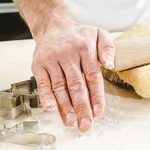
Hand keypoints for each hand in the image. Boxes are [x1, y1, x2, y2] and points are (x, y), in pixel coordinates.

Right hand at [31, 16, 114, 132]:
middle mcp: (68, 55)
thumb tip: (110, 64)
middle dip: (81, 107)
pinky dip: (46, 96)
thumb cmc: (79, 35)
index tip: (98, 112)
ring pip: (59, 87)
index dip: (96, 96)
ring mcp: (52, 60)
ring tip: (71, 122)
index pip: (92, 76)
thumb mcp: (99, 33)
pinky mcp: (39, 64)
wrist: (53, 25)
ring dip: (65, 106)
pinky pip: (42, 82)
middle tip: (85, 125)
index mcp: (85, 49)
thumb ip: (108, 47)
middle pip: (76, 85)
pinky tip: (50, 109)